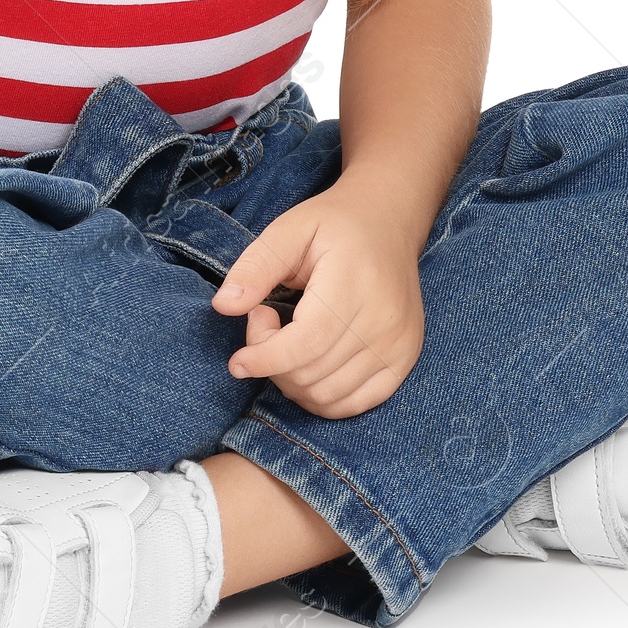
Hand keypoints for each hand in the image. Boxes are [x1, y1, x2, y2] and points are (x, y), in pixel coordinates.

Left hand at [212, 184, 425, 418]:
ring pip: (328, 395)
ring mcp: (399, 344)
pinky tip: (307, 364)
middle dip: (272, 361)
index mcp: (355, 282)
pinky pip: (353, 404)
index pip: (307, 343)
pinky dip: (319, 397)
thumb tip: (223, 306)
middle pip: (313, 373)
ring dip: (292, 380)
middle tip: (266, 320)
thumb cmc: (334, 225)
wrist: (390, 222)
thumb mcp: (289, 230)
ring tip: (288, 337)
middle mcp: (384, 320)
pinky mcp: (404, 360)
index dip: (266, 359)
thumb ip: (255, 267)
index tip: (237, 361)